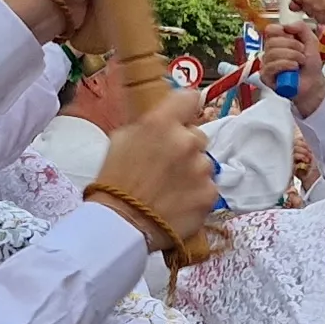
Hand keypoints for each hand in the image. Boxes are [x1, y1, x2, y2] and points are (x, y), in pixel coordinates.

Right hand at [81, 92, 220, 249]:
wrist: (120, 225)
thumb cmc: (114, 180)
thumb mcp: (121, 139)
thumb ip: (148, 125)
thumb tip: (162, 121)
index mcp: (162, 123)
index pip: (190, 98)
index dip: (185, 108)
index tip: (181, 117)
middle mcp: (187, 141)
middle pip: (197, 135)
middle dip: (185, 146)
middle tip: (166, 165)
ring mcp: (202, 169)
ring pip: (204, 163)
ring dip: (192, 172)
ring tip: (170, 189)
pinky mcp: (210, 194)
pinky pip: (207, 187)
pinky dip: (196, 194)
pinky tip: (178, 203)